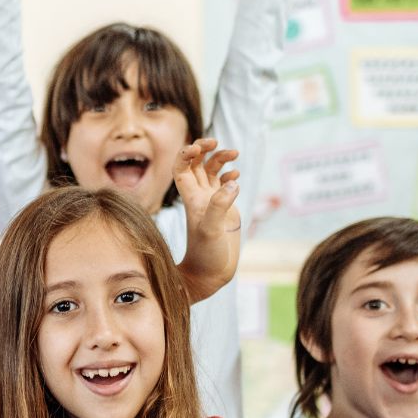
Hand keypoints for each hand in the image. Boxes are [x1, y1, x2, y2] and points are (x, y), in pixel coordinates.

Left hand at [173, 137, 241, 300]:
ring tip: (234, 154)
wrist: (211, 275)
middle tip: (215, 142)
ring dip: (221, 159)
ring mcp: (213, 202)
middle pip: (197, 164)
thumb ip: (219, 205)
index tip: (199, 147)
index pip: (181, 168)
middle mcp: (200, 197)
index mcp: (191, 198)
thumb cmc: (205, 255)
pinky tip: (236, 177)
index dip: (186, 153)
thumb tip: (232, 182)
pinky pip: (226, 185)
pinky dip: (231, 176)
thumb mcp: (210, 230)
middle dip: (204, 148)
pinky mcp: (226, 210)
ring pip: (213, 171)